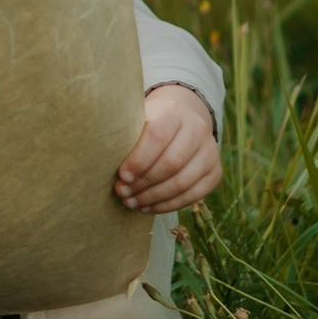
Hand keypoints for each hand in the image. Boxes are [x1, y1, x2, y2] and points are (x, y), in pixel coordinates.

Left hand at [115, 82, 219, 214]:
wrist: (183, 118)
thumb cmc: (150, 122)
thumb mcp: (139, 118)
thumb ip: (126, 135)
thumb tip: (102, 159)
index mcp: (175, 111)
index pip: (158, 136)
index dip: (139, 160)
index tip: (121, 176)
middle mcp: (198, 129)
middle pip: (171, 163)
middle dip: (143, 183)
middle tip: (122, 193)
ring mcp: (210, 152)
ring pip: (182, 182)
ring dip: (153, 198)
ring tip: (131, 203)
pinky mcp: (215, 172)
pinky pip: (193, 195)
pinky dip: (168, 205)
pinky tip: (148, 207)